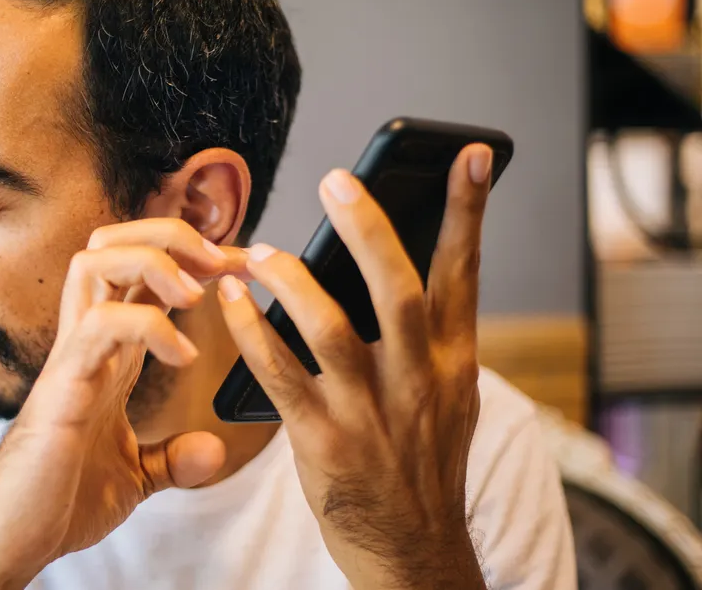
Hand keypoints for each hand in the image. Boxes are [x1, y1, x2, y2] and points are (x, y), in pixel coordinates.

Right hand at [0, 219, 240, 588]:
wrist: (13, 539)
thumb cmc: (58, 500)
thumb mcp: (135, 476)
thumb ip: (171, 457)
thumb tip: (211, 449)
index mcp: (107, 352)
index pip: (141, 273)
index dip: (193, 258)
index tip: (241, 268)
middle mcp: (87, 341)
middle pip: (112, 241)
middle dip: (170, 234)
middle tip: (221, 263)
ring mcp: (72, 356)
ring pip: (95, 261)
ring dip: (155, 262)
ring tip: (197, 296)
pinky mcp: (63, 384)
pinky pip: (102, 323)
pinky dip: (150, 325)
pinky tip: (182, 356)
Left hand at [216, 145, 493, 589]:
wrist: (414, 551)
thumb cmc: (423, 463)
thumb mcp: (449, 399)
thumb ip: (429, 339)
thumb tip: (400, 269)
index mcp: (453, 364)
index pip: (464, 275)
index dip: (469, 213)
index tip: (471, 155)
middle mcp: (417, 383)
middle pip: (397, 290)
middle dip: (369, 230)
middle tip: (338, 180)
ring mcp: (370, 413)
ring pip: (332, 328)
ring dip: (293, 280)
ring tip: (260, 250)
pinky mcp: (324, 442)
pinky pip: (279, 375)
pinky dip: (253, 333)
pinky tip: (233, 302)